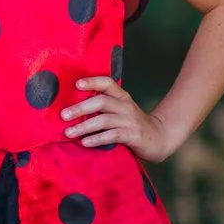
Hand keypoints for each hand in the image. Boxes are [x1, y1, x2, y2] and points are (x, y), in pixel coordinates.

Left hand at [60, 75, 185, 163]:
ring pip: (104, 120)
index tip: (76, 84)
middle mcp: (125, 105)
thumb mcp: (121, 110)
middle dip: (80, 108)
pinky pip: (112, 135)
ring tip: (69, 132)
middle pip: (101, 101)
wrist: (160, 138)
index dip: (92, 81)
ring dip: (84, 126)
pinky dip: (97, 139)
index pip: (107, 83)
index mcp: (122, 96)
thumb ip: (104, 107)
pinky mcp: (133, 135)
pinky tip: (85, 142)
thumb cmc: (133, 124)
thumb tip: (73, 108)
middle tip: (63, 115)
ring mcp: (130, 120)